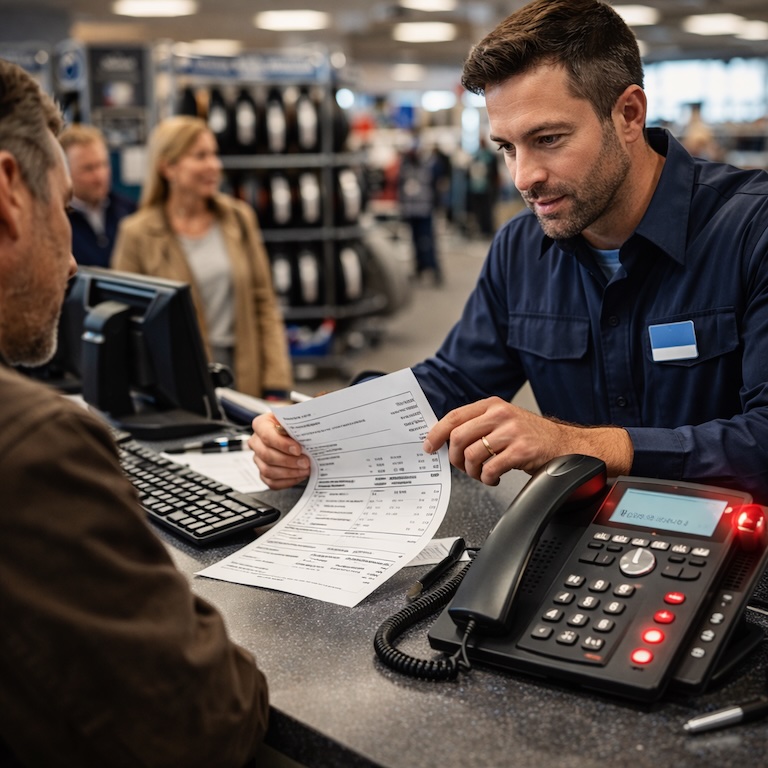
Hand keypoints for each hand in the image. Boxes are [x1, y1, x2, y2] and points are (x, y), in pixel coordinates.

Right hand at [247, 412, 310, 489]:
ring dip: (289, 472)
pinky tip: (299, 475)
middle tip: (305, 462)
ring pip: (268, 470)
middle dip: (288, 461)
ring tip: (305, 469)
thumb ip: (296, 418)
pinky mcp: (264, 472)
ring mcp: (259, 459)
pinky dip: (287, 481)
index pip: (266, 435)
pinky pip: (272, 482)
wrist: (298, 434)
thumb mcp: (296, 416)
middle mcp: (256, 442)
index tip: (298, 449)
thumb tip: (303, 426)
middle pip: (266, 455)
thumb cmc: (295, 424)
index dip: (282, 444)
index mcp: (261, 424)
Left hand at [422, 397, 632, 484]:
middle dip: (454, 458)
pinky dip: (487, 478)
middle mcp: (501, 415)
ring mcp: (511, 432)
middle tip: (462, 467)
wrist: (568, 446)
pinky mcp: (521, 450)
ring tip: (483, 473)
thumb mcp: (504, 421)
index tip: (430, 446)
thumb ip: (479, 425)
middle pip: (458, 436)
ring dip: (472, 471)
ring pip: (471, 454)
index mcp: (493, 405)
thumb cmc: (533, 437)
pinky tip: (494, 477)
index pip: (454, 416)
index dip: (437, 433)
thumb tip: (446, 439)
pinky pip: (490, 468)